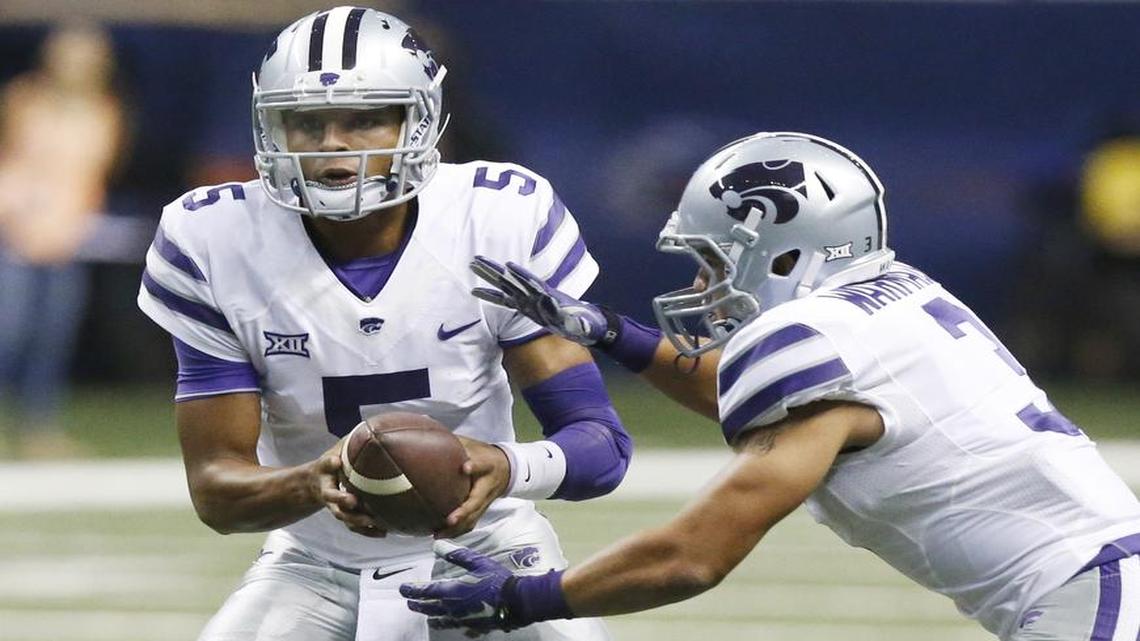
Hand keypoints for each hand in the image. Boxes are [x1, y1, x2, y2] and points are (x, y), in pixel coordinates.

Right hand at [315, 439, 387, 537]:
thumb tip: (375, 426)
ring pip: (343, 516)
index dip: (330, 464)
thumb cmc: (332, 462)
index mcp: (324, 471)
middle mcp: (327, 490)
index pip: (325, 465)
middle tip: (352, 501)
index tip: (336, 462)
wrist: (313, 484)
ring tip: (373, 522)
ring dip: (356, 520)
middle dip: (340, 500)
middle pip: (331, 497)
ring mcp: (334, 505)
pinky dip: (367, 531)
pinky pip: (353, 526)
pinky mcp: (344, 515)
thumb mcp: (337, 447)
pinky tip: (384, 532)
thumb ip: (352, 440)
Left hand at [401, 541, 517, 631]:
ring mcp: (462, 619)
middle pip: (430, 608)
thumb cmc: (496, 580)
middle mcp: (453, 608)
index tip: (402, 588)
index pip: (425, 592)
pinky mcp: (472, 626)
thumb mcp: (476, 562)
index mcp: (452, 592)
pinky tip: (452, 622)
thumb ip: (456, 555)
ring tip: (427, 615)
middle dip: (418, 605)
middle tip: (409, 602)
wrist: (516, 602)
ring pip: (441, 619)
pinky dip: (450, 623)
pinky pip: (456, 626)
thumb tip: (436, 545)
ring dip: (431, 616)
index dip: (412, 590)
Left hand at [435, 436, 509, 538]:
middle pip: (477, 502)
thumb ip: (454, 442)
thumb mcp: (473, 444)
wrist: (507, 469)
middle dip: (464, 512)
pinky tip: (440, 535)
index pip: (482, 465)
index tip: (466, 467)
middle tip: (450, 520)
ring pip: (473, 518)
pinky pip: (470, 524)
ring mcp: (486, 502)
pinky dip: (456, 532)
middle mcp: (488, 487)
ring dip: (457, 528)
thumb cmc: (485, 455)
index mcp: (487, 466)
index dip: (475, 466)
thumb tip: (427, 428)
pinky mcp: (481, 510)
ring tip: (438, 534)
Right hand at [470, 256, 610, 345]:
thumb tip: (567, 316)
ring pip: (505, 285)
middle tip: (478, 259)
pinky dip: (490, 295)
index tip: (509, 266)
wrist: (587, 324)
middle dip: (496, 270)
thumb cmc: (585, 324)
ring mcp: (528, 299)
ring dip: (490, 275)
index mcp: (548, 295)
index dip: (522, 275)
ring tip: (474, 265)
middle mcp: (535, 294)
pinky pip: (503, 301)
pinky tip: (476, 291)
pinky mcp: (524, 307)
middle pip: (513, 279)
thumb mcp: (581, 324)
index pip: (532, 283)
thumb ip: (575, 321)